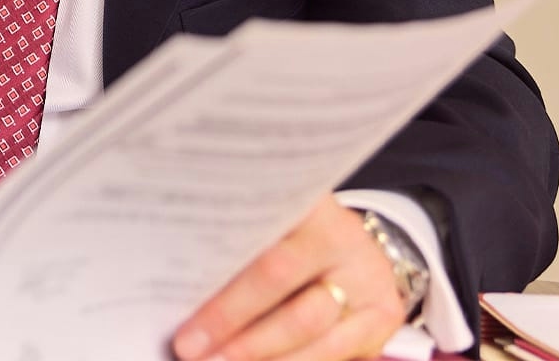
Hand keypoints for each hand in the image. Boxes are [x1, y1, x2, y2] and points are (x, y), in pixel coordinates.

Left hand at [173, 195, 408, 360]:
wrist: (347, 230)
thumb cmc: (283, 221)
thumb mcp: (261, 215)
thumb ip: (231, 243)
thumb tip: (173, 291)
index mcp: (313, 212)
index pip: (270, 269)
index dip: (227, 309)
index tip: (186, 338)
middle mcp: (349, 248)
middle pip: (296, 314)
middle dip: (243, 345)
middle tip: (197, 359)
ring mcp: (372, 286)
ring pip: (318, 342)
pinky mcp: (385, 319)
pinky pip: (337, 356)